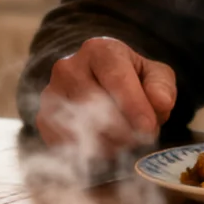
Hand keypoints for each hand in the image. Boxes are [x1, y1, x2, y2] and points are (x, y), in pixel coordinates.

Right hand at [35, 37, 175, 156]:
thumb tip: (160, 102)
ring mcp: (51, 93)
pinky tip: (105, 148)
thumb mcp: (154, 75)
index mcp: (99, 50)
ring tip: (125, 143)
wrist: (98, 86)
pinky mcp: (43, 119)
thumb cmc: (131, 81)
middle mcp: (68, 67)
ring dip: (108, 144)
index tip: (148, 128)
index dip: (134, 105)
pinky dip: (90, 153)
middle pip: (96, 105)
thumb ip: (161, 86)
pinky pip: (65, 143)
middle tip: (140, 140)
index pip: (116, 77)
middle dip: (124, 130)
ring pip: (79, 127)